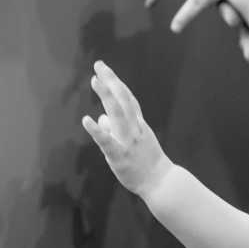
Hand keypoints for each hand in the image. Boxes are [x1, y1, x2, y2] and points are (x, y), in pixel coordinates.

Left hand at [82, 61, 170, 196]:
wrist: (161, 183)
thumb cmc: (147, 163)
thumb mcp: (136, 142)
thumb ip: (118, 128)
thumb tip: (101, 118)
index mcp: (138, 125)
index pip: (127, 99)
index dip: (116, 83)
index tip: (104, 69)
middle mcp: (134, 128)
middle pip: (123, 100)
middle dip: (111, 81)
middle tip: (99, 65)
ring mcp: (128, 141)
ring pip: (119, 114)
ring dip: (107, 96)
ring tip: (95, 81)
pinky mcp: (120, 156)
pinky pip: (107, 141)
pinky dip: (97, 130)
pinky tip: (86, 120)